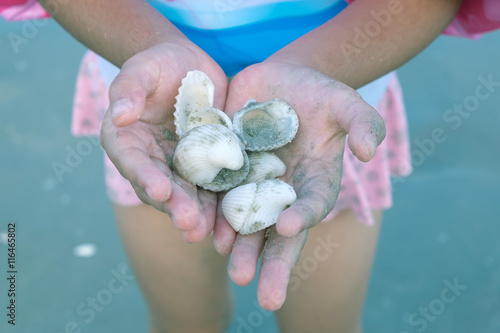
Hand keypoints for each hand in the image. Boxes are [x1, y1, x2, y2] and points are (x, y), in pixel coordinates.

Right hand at [100, 41, 227, 241]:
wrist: (188, 67)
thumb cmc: (159, 63)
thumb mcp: (143, 69)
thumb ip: (130, 89)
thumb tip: (119, 115)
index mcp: (127, 141)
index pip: (133, 162)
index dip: (145, 177)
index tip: (160, 190)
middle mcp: (150, 160)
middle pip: (161, 188)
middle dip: (175, 207)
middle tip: (190, 225)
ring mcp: (178, 167)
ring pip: (186, 195)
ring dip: (198, 215)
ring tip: (208, 232)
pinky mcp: (205, 166)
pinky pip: (212, 188)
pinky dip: (220, 204)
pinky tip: (231, 221)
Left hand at [213, 60, 385, 309]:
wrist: (279, 82)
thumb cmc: (318, 94)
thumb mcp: (344, 102)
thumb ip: (363, 122)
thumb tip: (369, 152)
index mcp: (314, 180)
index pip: (312, 203)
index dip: (303, 214)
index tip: (289, 225)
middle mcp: (284, 191)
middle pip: (279, 231)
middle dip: (273, 261)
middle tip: (266, 296)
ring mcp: (254, 184)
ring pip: (247, 223)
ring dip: (240, 248)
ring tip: (236, 272)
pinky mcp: (227, 171)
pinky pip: (219, 199)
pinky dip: (214, 217)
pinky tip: (206, 233)